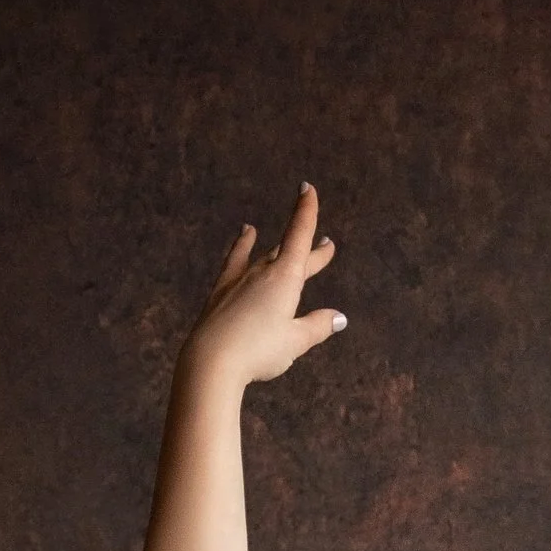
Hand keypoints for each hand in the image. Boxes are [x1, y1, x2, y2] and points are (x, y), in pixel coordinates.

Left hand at [177, 183, 347, 393]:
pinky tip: (242, 239)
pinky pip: (235, 262)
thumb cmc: (259, 351)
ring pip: (262, 258)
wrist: (211, 361)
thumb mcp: (295, 341)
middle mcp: (262, 272)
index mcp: (285, 277)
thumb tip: (339, 318)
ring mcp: (239, 280)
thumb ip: (317, 326)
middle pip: (289, 254)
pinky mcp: (221, 293)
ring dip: (274, 250)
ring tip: (268, 238)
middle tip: (325, 245)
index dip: (305, 212)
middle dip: (309, 251)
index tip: (306, 189)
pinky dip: (241, 249)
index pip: (299, 236)